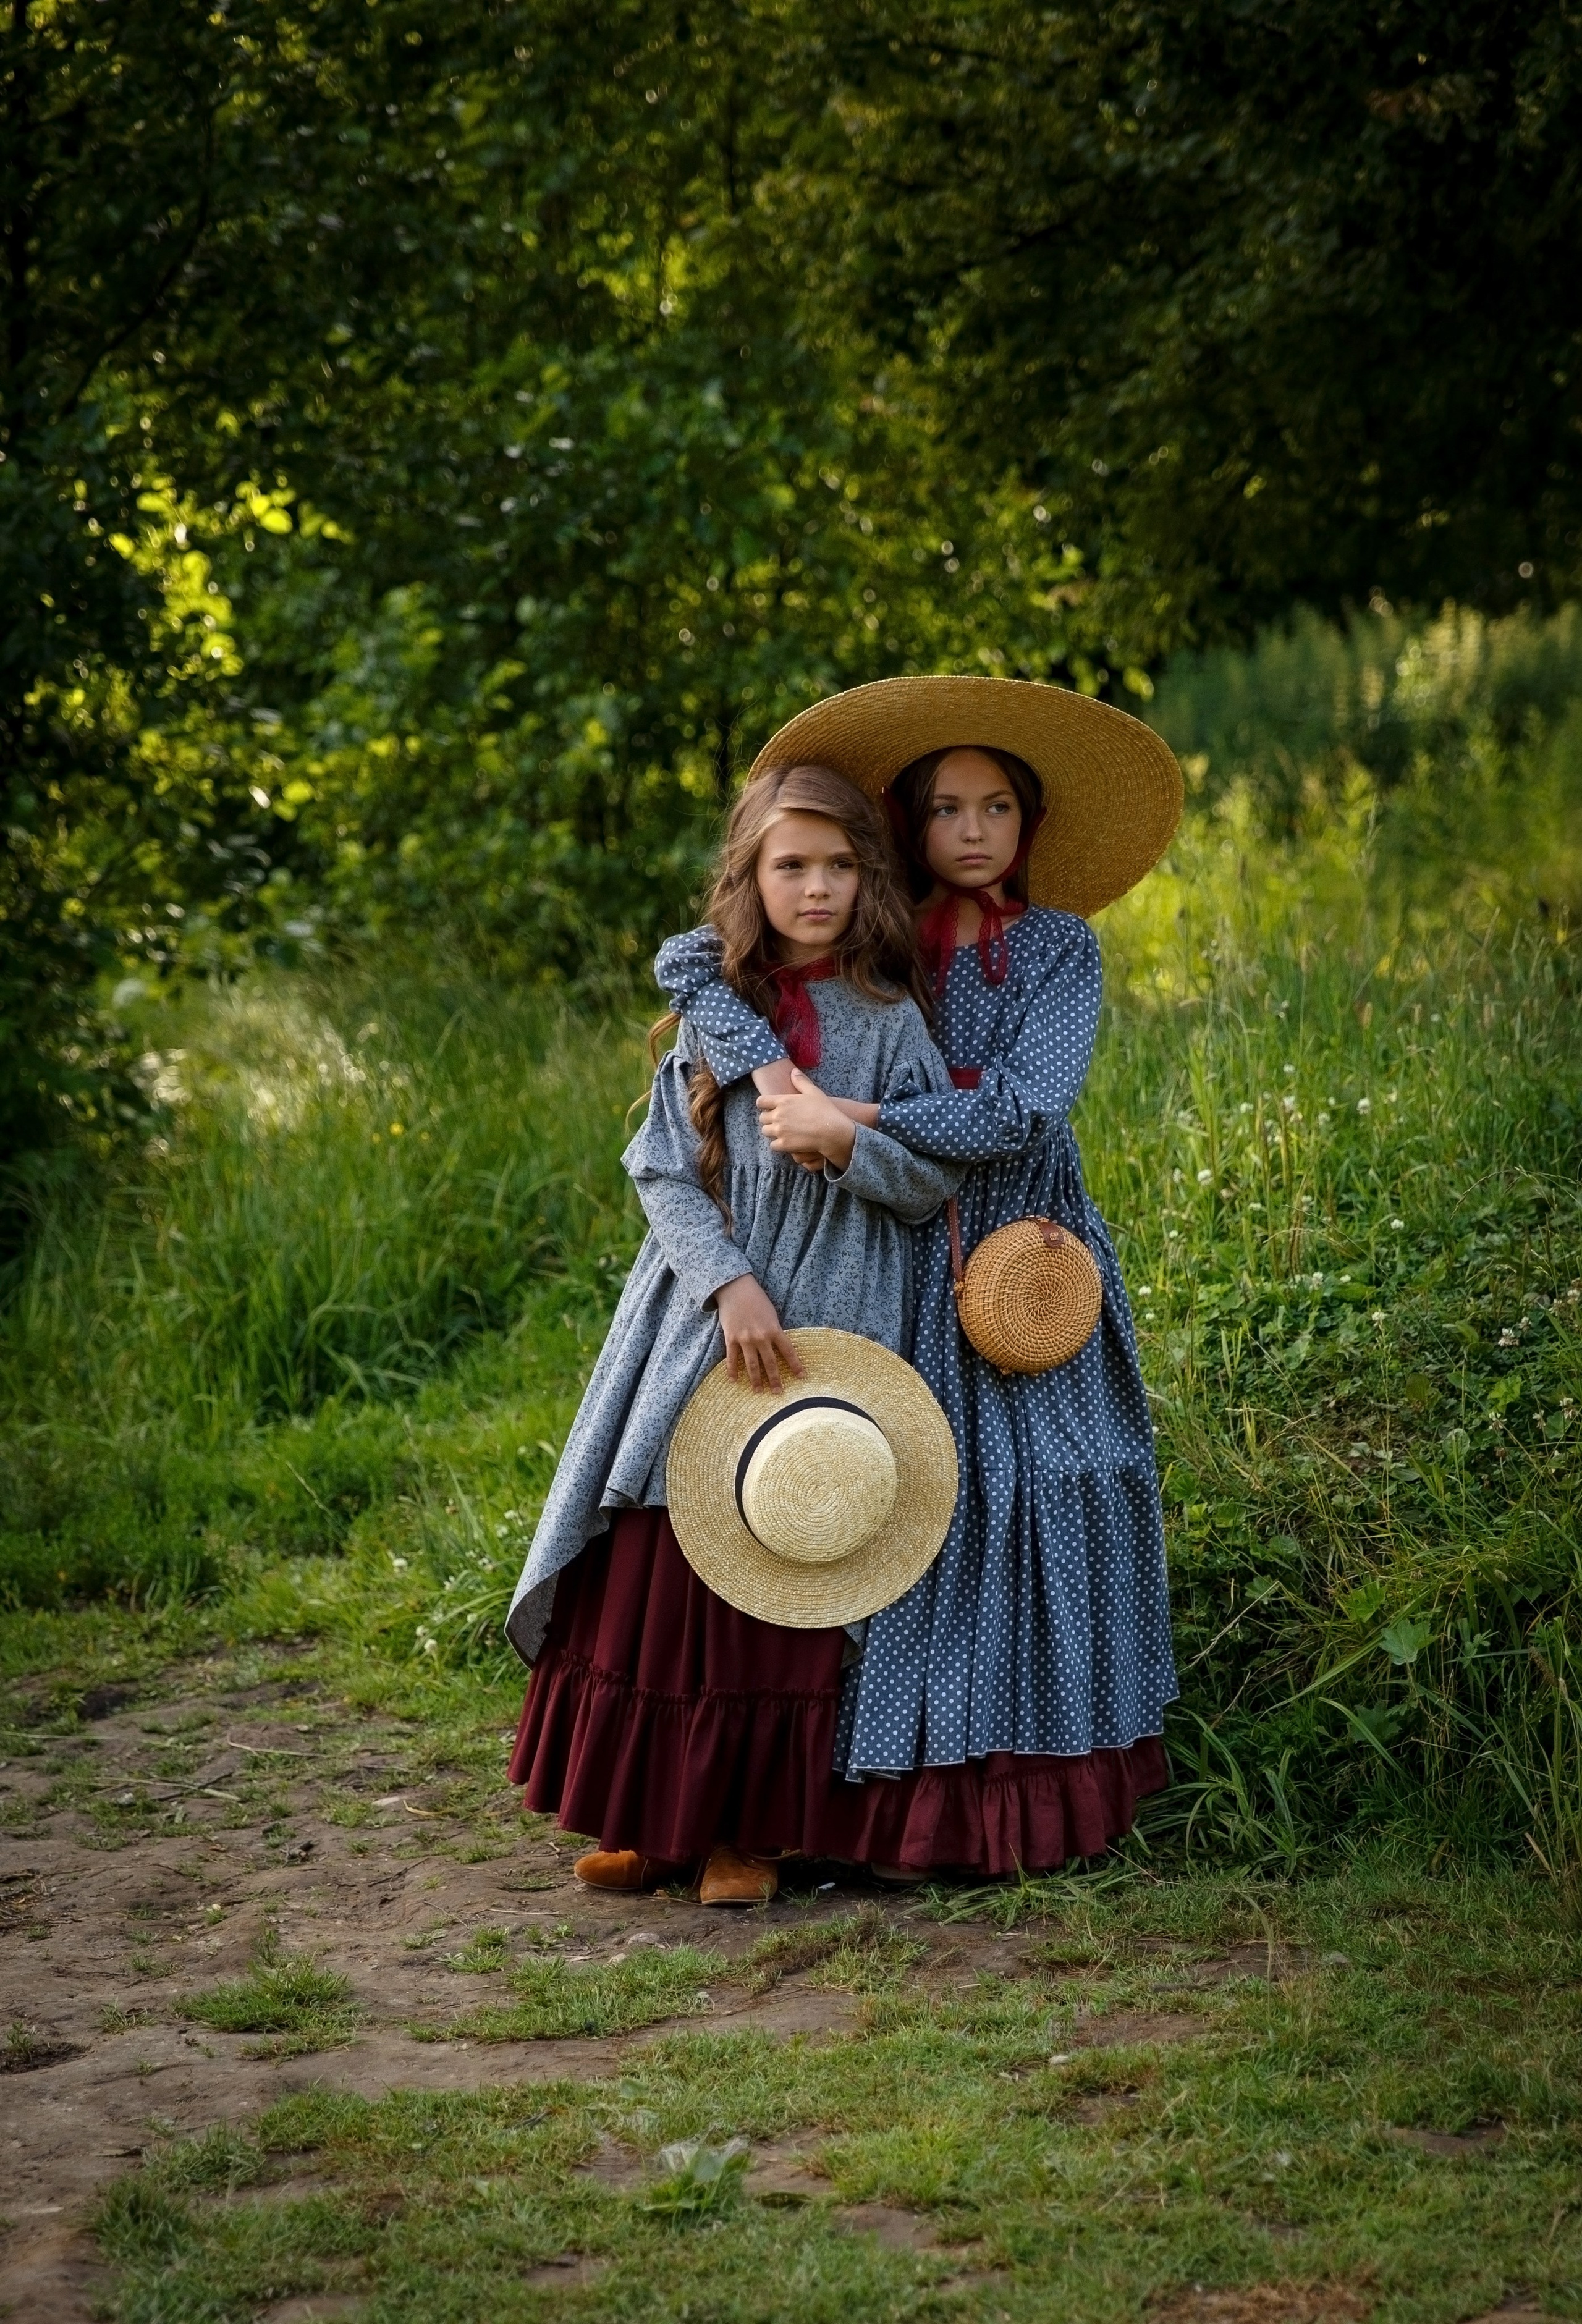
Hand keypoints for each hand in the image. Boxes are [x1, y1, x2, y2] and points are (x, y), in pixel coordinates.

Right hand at [714, 1275, 804, 1391]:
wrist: (735, 1288)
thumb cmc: (756, 1298)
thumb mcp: (771, 1313)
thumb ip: (774, 1330)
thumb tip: (777, 1345)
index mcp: (774, 1329)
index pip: (788, 1351)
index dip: (796, 1365)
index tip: (801, 1377)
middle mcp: (760, 1337)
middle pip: (770, 1363)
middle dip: (775, 1379)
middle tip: (778, 1392)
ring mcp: (745, 1339)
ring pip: (752, 1364)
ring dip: (756, 1380)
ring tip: (758, 1391)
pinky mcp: (730, 1338)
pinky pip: (732, 1358)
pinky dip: (732, 1370)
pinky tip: (734, 1380)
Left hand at [753, 1057, 823, 1167]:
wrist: (832, 1131)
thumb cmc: (824, 1110)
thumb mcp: (813, 1092)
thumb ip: (801, 1081)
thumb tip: (793, 1071)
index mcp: (783, 1101)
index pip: (761, 1102)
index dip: (764, 1104)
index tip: (769, 1107)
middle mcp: (778, 1116)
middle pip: (762, 1118)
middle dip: (768, 1119)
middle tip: (779, 1120)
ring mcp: (780, 1131)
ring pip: (765, 1131)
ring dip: (772, 1131)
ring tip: (782, 1131)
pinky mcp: (784, 1144)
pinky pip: (772, 1145)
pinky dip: (778, 1144)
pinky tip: (786, 1142)